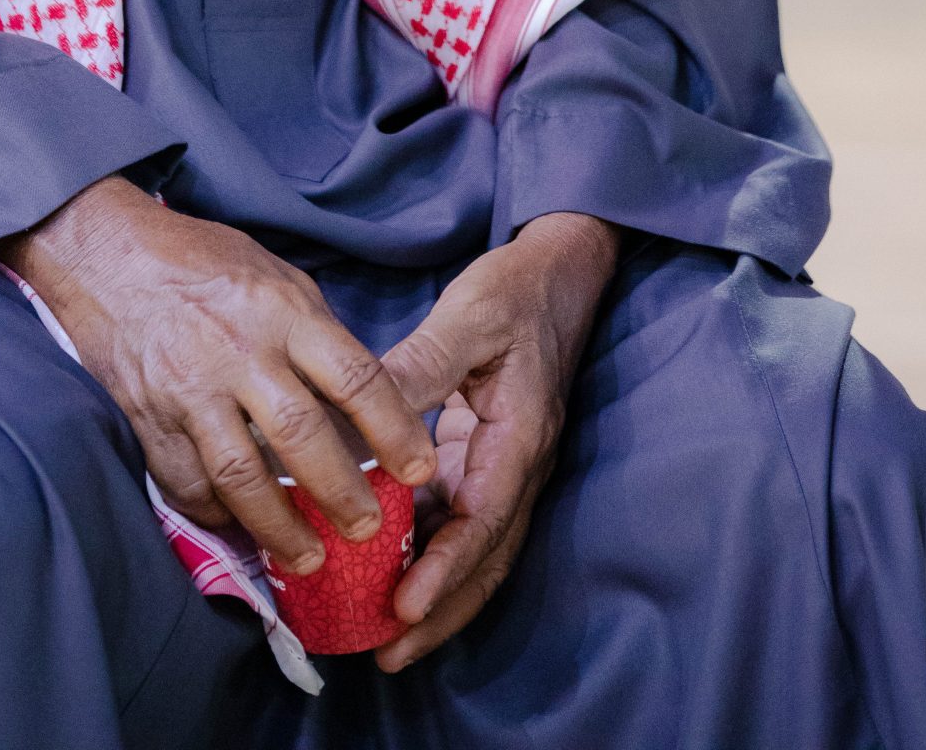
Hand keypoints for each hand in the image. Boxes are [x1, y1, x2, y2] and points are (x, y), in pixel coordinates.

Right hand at [0, 177, 435, 575]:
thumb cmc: (203, 260)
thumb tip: (360, 396)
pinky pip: (188, 483)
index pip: (355, 376)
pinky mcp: (149, 420)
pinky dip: (219, 515)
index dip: (394, 430)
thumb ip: (316, 334)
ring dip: (281, 527)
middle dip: (342, 493)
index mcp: (282, 310)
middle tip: (369, 531)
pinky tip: (244, 530)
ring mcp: (189, 390)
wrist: (110, 255)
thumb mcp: (276, 276)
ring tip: (310, 559)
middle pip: (302, 434)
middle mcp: (239, 351)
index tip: (419, 468)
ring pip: (242, 475)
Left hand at [374, 211, 619, 671]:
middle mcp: (517, 466)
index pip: (483, 522)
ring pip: (473, 549)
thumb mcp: (468, 317)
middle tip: (387, 653)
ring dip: (435, 594)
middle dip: (440, 612)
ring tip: (382, 634)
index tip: (405, 608)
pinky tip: (387, 568)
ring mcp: (504, 467)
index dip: (444, 570)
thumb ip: (420, 365)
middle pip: (484, 559)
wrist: (558, 273)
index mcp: (519, 438)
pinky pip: (459, 519)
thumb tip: (367, 409)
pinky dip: (429, 551)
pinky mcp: (486, 458)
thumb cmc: (515, 291)